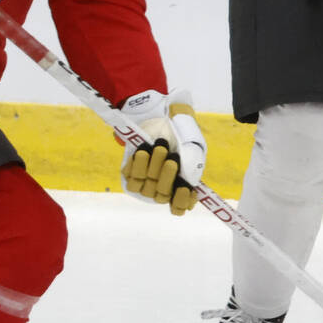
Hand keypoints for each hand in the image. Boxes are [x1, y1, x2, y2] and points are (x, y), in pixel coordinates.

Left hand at [120, 88, 206, 215]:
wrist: (159, 114)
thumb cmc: (179, 131)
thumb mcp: (193, 145)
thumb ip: (193, 163)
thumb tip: (190, 181)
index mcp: (181, 184)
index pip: (178, 207)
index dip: (180, 201)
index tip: (184, 187)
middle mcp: (162, 186)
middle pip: (161, 196)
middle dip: (167, 175)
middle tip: (172, 157)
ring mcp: (145, 181)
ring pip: (145, 187)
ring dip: (153, 166)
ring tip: (159, 147)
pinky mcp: (130, 172)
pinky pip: (131, 177)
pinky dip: (138, 163)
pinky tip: (144, 150)